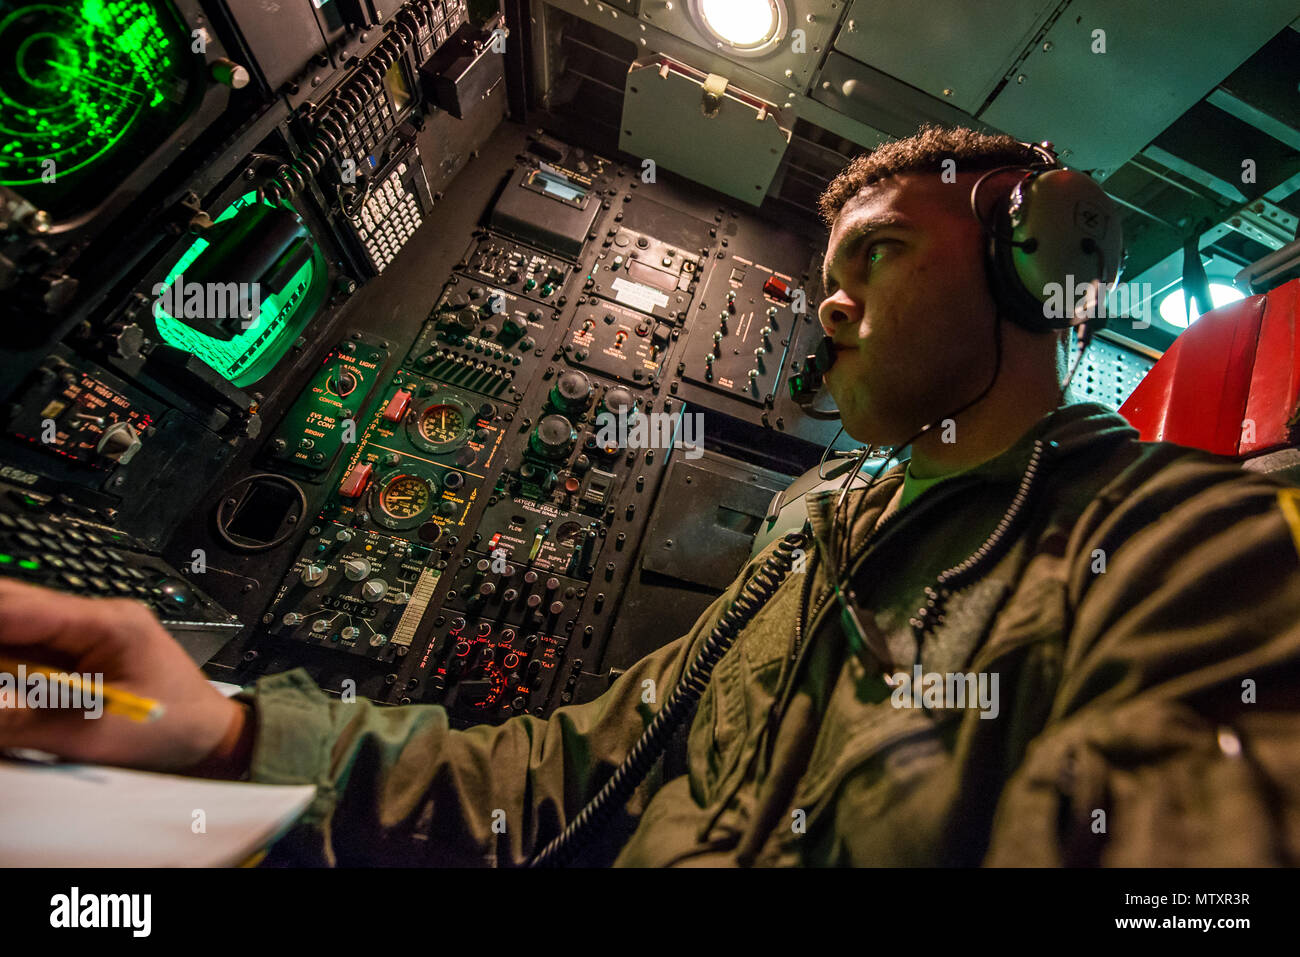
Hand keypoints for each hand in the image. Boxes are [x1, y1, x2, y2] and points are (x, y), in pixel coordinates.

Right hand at [0, 579, 250, 775]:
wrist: (211, 736)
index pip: (22, 608)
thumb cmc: (171, 730)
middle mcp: (96, 616)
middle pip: (12, 608)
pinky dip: (6, 661)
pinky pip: (26, 647)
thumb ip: (20, 721)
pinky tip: (7, 680)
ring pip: (15, 626)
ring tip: (4, 684)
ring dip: (1, 647)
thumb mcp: (90, 735)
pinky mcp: (80, 650)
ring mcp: (88, 630)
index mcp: (109, 624)